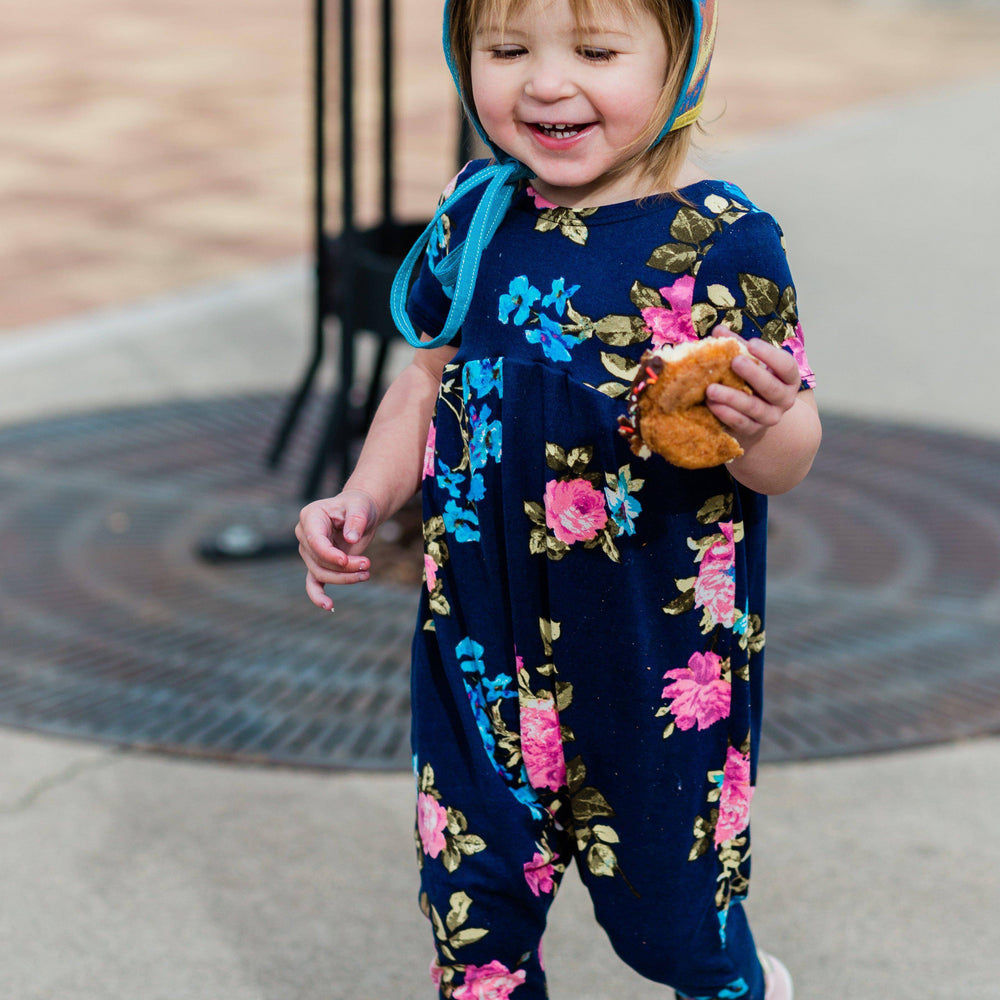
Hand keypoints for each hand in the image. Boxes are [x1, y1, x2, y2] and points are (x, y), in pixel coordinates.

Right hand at [295, 489, 380, 609]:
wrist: (359, 512)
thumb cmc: (359, 506)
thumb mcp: (361, 507)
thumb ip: (356, 520)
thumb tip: (350, 539)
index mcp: (310, 517)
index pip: (315, 541)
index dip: (329, 553)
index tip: (345, 560)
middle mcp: (304, 535)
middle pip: (319, 560)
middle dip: (344, 567)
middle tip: (368, 564)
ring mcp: (309, 551)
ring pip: (321, 573)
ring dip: (344, 578)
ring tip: (366, 574)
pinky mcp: (317, 564)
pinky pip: (313, 583)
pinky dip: (318, 596)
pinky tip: (328, 606)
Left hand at [705, 329, 800, 444]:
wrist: (755, 412)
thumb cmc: (752, 378)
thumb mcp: (750, 360)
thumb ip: (737, 345)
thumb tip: (719, 330)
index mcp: (789, 378)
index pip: (786, 366)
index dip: (770, 355)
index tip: (752, 343)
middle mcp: (784, 399)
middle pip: (772, 388)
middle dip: (753, 374)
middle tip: (735, 361)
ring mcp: (770, 417)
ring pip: (754, 408)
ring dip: (732, 398)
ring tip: (711, 389)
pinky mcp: (753, 429)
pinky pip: (740, 423)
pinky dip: (725, 414)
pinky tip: (711, 404)